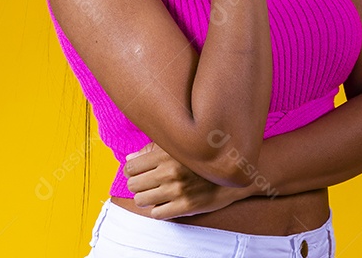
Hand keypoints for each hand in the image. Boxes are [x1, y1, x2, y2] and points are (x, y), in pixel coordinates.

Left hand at [124, 142, 249, 219]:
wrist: (231, 174)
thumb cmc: (200, 158)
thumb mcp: (176, 147)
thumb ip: (150, 151)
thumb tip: (129, 160)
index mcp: (164, 155)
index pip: (130, 167)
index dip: (132, 171)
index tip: (138, 173)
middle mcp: (169, 172)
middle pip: (133, 185)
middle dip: (137, 185)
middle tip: (146, 184)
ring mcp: (177, 191)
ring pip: (141, 201)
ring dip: (145, 199)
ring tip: (154, 194)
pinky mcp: (186, 207)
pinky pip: (157, 214)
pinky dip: (158, 210)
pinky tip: (165, 203)